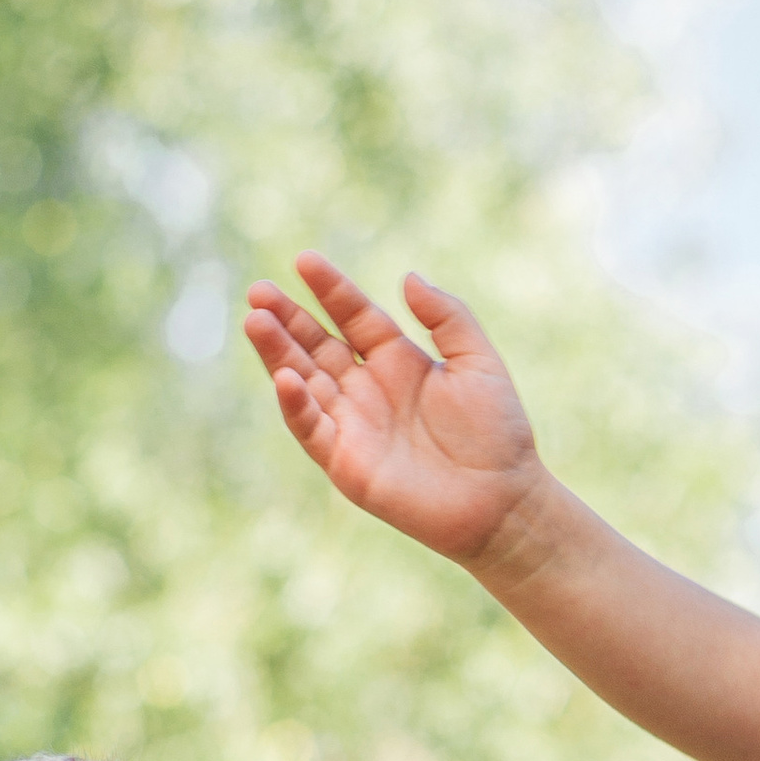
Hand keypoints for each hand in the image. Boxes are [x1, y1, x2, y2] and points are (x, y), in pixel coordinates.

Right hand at [243, 259, 546, 567]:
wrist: (503, 500)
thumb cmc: (497, 433)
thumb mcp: (478, 362)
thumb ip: (447, 317)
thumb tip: (408, 277)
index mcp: (399, 361)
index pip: (355, 316)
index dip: (330, 289)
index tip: (304, 260)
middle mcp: (368, 389)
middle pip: (318, 345)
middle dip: (287, 319)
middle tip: (258, 291)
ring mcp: (353, 425)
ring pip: (304, 381)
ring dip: (278, 353)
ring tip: (256, 321)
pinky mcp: (345, 462)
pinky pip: (312, 428)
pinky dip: (296, 404)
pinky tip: (286, 377)